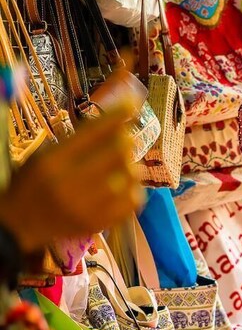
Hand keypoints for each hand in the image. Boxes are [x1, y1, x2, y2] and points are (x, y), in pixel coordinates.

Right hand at [0, 103, 144, 253]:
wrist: (19, 225)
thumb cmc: (34, 182)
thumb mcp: (46, 155)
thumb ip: (78, 140)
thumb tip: (118, 119)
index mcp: (53, 162)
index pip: (94, 132)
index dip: (117, 116)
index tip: (132, 104)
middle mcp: (70, 184)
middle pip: (119, 150)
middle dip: (124, 141)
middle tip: (120, 142)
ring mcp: (87, 207)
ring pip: (131, 174)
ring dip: (129, 166)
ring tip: (117, 168)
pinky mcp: (100, 223)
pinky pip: (135, 199)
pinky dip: (133, 189)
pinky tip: (122, 187)